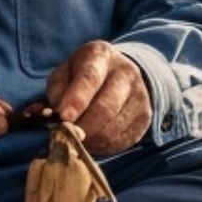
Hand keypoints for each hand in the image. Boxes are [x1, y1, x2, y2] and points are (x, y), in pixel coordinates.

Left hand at [46, 39, 152, 155]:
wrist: (117, 75)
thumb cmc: (81, 76)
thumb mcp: (64, 74)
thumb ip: (57, 91)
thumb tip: (57, 116)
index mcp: (101, 55)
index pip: (90, 78)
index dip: (77, 100)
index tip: (64, 117)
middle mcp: (126, 72)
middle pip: (106, 106)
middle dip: (83, 126)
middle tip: (66, 136)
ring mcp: (140, 94)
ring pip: (114, 127)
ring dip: (92, 139)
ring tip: (78, 138)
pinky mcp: (145, 116)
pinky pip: (122, 139)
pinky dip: (104, 146)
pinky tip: (93, 139)